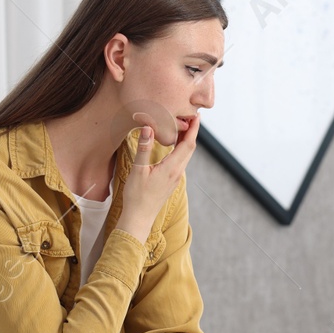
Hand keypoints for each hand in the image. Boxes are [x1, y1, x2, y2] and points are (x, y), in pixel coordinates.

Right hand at [119, 114, 197, 237]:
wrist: (139, 218)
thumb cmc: (137, 196)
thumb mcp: (138, 170)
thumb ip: (144, 148)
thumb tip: (148, 127)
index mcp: (172, 168)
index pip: (188, 144)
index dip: (193, 128)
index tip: (196, 115)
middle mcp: (177, 172)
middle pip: (190, 148)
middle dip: (193, 131)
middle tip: (191, 115)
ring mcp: (175, 178)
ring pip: (186, 155)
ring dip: (187, 140)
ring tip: (184, 126)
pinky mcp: (171, 181)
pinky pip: (181, 161)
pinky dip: (181, 149)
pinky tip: (175, 145)